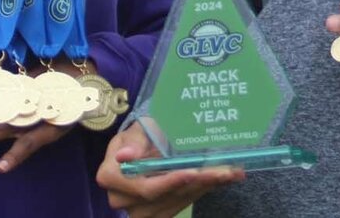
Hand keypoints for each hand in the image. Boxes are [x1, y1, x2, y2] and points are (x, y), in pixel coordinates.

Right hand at [95, 122, 242, 217]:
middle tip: (225, 171)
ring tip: (228, 173)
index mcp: (111, 176)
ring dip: (204, 188)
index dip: (168, 183)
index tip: (192, 171)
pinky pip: (182, 204)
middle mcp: (122, 199)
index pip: (143, 188)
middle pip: (165, 198)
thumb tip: (126, 156)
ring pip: (177, 203)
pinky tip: (222, 179)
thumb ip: (134, 143)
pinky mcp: (157, 212)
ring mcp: (140, 210)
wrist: (144, 144)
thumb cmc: (140, 134)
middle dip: (197, 184)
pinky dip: (203, 190)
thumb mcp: (136, 130)